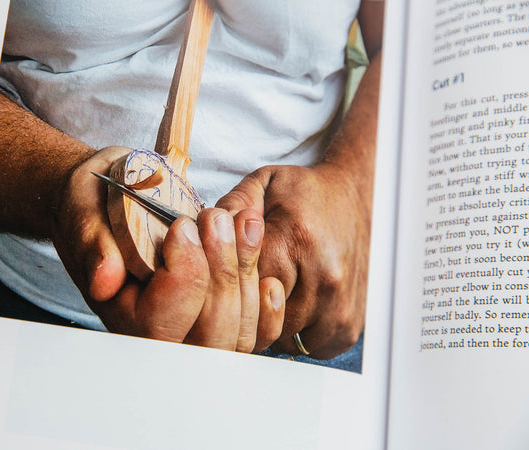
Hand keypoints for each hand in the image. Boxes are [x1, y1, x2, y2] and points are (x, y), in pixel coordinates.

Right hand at [50, 146, 284, 351]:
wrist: (109, 203)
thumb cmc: (96, 207)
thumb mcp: (84, 212)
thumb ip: (93, 243)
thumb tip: (106, 279)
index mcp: (121, 314)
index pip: (162, 322)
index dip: (184, 275)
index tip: (183, 227)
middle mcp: (159, 332)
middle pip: (209, 335)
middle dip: (224, 274)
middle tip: (218, 219)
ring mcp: (193, 328)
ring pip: (237, 334)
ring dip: (248, 276)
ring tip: (245, 224)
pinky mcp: (218, 315)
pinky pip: (254, 332)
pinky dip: (266, 307)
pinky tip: (266, 275)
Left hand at [216, 163, 370, 358]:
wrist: (360, 196)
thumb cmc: (307, 194)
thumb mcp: (265, 183)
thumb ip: (232, 204)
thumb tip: (204, 231)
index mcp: (297, 240)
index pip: (242, 284)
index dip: (227, 283)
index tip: (225, 274)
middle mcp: (324, 277)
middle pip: (260, 317)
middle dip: (246, 307)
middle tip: (244, 288)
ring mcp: (341, 305)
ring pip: (284, 339)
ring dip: (271, 324)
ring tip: (272, 294)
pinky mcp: (352, 324)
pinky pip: (311, 349)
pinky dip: (299, 335)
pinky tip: (296, 308)